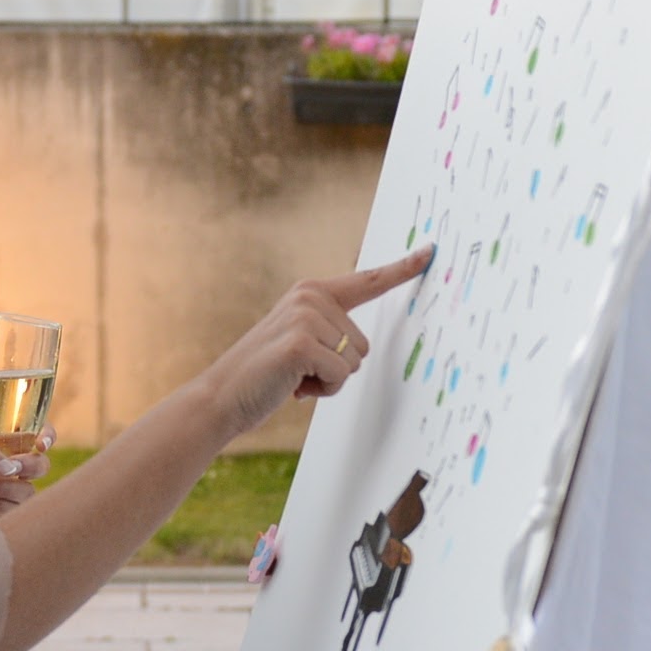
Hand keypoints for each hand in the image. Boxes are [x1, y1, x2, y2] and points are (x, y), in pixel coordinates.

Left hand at [0, 430, 51, 537]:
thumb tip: (12, 469)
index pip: (33, 438)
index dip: (45, 437)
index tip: (41, 444)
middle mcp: (2, 470)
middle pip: (40, 467)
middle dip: (30, 467)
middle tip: (8, 470)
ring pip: (30, 494)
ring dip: (11, 489)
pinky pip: (14, 516)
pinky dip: (3, 507)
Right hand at [200, 247, 433, 438]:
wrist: (221, 397)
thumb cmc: (265, 375)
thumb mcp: (299, 340)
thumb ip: (328, 330)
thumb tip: (360, 347)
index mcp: (312, 291)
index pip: (367, 281)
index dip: (402, 269)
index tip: (430, 253)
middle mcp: (310, 296)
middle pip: (364, 344)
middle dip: (337, 368)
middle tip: (299, 372)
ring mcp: (306, 317)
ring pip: (354, 362)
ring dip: (328, 381)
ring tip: (293, 377)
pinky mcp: (301, 343)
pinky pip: (340, 377)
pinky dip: (322, 391)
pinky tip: (292, 386)